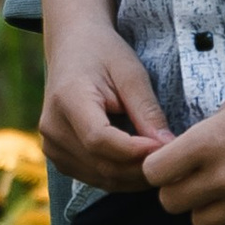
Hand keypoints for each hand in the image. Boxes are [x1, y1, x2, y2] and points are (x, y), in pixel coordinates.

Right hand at [39, 20, 171, 190]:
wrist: (72, 46)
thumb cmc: (103, 53)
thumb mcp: (130, 73)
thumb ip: (147, 110)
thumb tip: (168, 146)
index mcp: (67, 99)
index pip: (99, 139)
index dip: (134, 150)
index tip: (165, 147)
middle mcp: (52, 127)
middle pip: (101, 164)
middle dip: (140, 169)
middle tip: (172, 160)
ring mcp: (51, 145)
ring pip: (99, 177)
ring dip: (133, 178)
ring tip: (160, 163)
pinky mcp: (57, 156)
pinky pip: (93, 177)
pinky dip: (120, 177)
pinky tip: (140, 164)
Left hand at [139, 66, 224, 224]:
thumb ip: (204, 136)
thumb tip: (184, 158)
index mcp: (210, 141)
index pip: (155, 172)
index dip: (157, 166)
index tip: (169, 160)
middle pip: (171, 203)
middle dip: (176, 189)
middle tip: (192, 176)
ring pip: (200, 224)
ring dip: (202, 210)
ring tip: (218, 192)